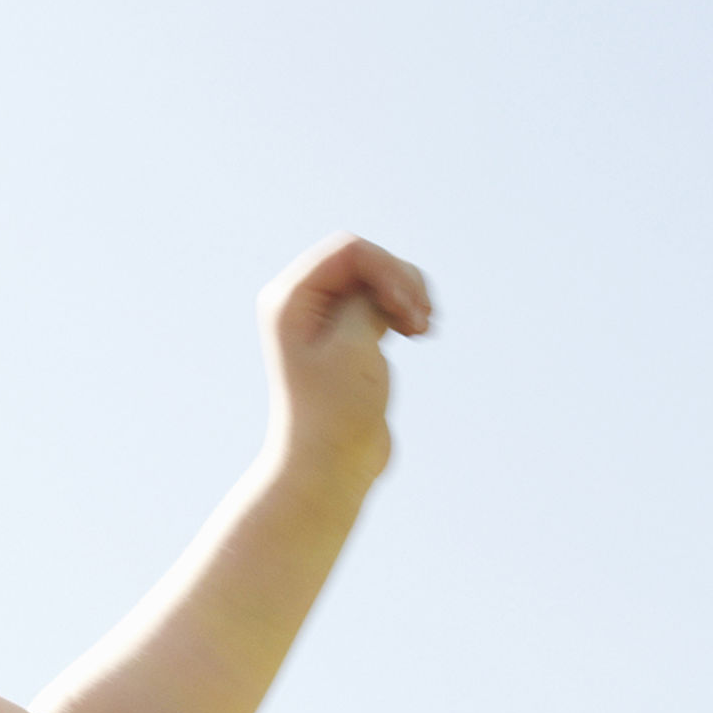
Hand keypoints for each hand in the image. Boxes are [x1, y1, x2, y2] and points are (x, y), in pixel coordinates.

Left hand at [257, 234, 432, 485]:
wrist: (331, 462)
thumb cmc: (336, 409)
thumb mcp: (353, 343)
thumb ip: (367, 300)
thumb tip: (382, 282)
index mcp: (289, 299)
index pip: (349, 250)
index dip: (388, 270)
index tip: (407, 309)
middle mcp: (302, 303)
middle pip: (366, 260)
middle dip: (401, 282)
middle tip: (422, 322)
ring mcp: (325, 318)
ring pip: (378, 279)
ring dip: (409, 295)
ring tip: (423, 329)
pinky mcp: (347, 335)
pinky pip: (382, 301)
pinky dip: (406, 309)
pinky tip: (420, 331)